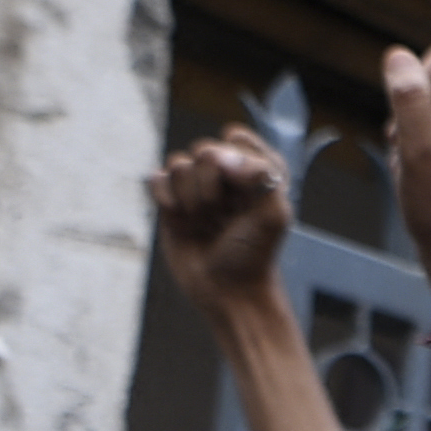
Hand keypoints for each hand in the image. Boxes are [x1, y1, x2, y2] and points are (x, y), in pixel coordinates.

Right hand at [150, 128, 296, 320]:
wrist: (227, 291)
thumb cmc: (254, 255)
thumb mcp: (275, 214)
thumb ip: (262, 172)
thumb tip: (220, 153)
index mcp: (252, 173)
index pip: (236, 138)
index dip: (236, 159)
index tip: (245, 187)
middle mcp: (223, 177)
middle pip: (203, 150)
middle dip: (211, 184)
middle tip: (222, 214)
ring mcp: (194, 190)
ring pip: (178, 164)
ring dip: (191, 196)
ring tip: (204, 222)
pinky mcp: (170, 205)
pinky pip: (156, 178)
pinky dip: (164, 196)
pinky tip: (179, 218)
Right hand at [384, 45, 430, 298]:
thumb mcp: (417, 148)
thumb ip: (407, 96)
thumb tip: (397, 55)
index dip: (417, 91)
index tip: (424, 132)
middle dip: (414, 113)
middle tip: (417, 153)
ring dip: (415, 132)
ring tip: (422, 168)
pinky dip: (425, 146)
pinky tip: (426, 174)